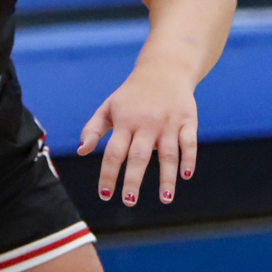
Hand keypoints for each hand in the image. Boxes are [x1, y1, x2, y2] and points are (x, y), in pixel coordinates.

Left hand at [78, 63, 198, 205]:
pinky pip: (189, 143)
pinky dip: (189, 159)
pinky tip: (186, 176)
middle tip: (129, 201)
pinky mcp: (188, 121)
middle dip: (133, 180)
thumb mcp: (109, 107)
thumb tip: (82, 151)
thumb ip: (93, 129)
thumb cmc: (132, 94)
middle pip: (138, 156)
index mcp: (125, 122)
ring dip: (167, 178)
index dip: (108, 174)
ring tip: (165, 199)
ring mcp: (169, 123)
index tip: (105, 195)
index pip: (114, 153)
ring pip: (168, 154)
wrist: (164, 70)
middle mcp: (146, 124)